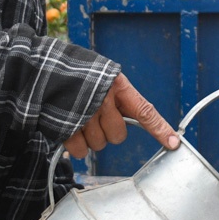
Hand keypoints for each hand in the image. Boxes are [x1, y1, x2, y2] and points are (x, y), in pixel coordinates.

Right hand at [63, 73, 178, 159]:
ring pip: (99, 144)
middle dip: (108, 131)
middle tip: (96, 116)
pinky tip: (70, 128)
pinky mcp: (67, 127)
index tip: (174, 143)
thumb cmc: (79, 73)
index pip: (144, 111)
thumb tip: (132, 119)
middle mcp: (104, 100)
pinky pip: (81, 151)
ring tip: (79, 117)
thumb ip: (119, 96)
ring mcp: (85, 114)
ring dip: (90, 137)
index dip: (160, 129)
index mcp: (117, 86)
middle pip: (118, 136)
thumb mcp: (105, 76)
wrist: (43, 68)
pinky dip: (76, 145)